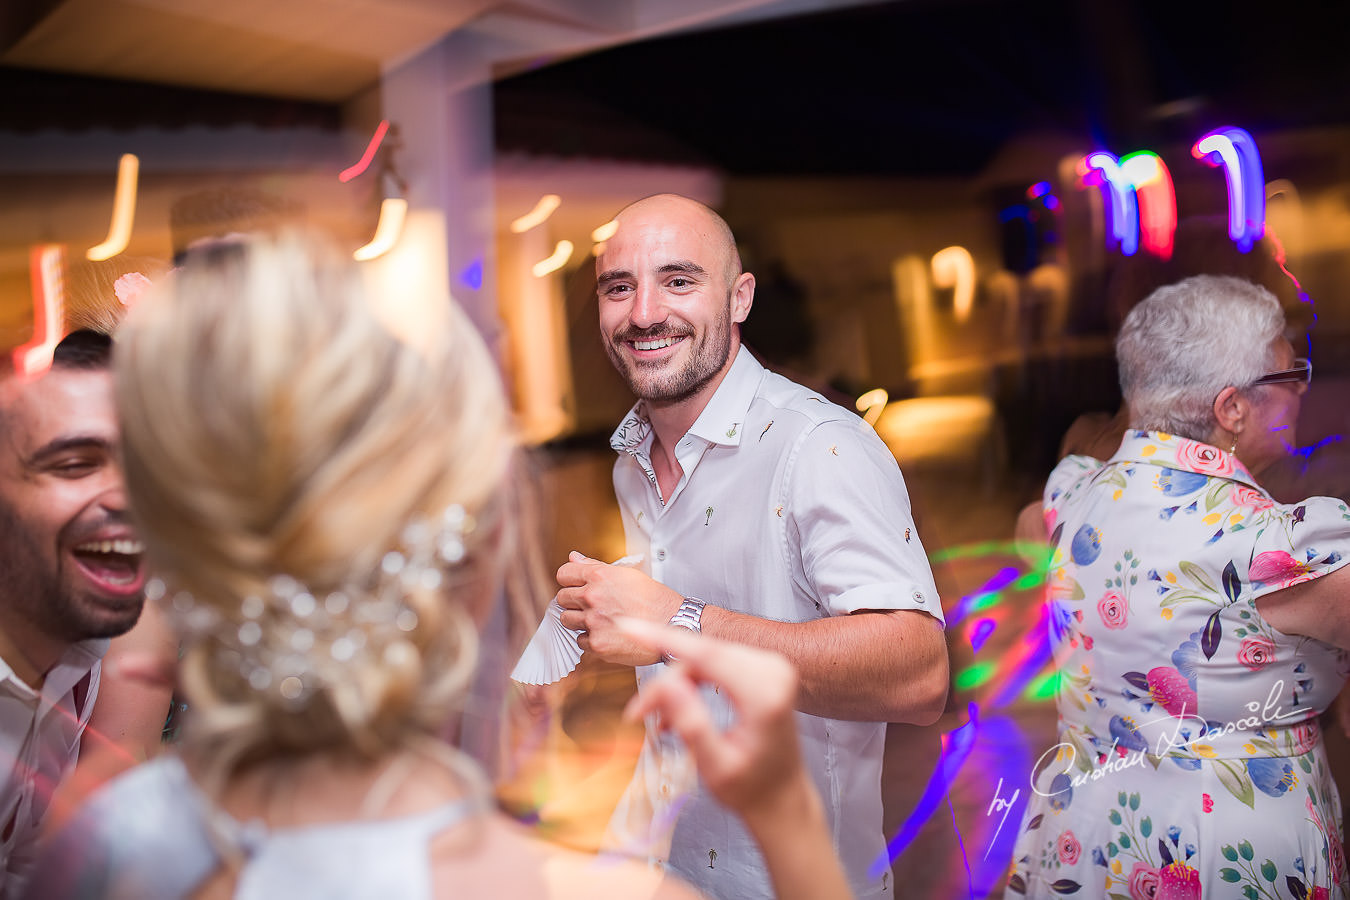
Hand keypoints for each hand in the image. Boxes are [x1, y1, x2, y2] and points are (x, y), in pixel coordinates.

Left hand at [556, 551, 682, 666]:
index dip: (569, 581)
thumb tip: (574, 558)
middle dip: (574, 602)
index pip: (563, 574)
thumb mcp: (627, 574)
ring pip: (567, 620)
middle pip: (562, 598)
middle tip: (592, 606)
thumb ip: (595, 566)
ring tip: (600, 620)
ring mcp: (594, 621)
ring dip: (579, 621)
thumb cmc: (654, 599)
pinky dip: (591, 639)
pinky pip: (580, 641)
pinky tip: (608, 634)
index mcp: (599, 576)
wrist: (673, 624)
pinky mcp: (597, 644)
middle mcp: (593, 597)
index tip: (576, 587)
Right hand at [616, 617, 806, 818]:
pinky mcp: (762, 666)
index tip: (629, 627)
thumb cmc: (751, 788)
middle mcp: (774, 671)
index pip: (707, 655)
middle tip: (638, 714)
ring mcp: (771, 665)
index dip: (664, 638)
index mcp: (766, 696)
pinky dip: (691, 683)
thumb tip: (666, 685)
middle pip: (701, 657)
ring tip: (660, 722)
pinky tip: (677, 710)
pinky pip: (714, 662)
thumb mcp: (716, 767)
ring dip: (676, 685)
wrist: (781, 795)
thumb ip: (692, 725)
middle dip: (665, 682)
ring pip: (704, 658)